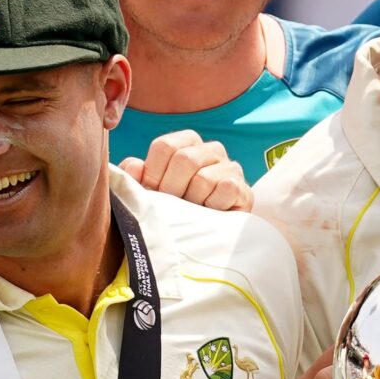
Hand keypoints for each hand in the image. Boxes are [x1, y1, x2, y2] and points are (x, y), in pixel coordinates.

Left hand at [122, 132, 250, 210]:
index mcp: (186, 142)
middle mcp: (211, 149)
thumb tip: (135, 167)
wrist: (206, 236)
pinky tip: (210, 212)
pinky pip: (225, 188)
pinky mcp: (244, 188)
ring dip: (193, 201)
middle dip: (172, 189)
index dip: (154, 173)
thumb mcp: (150, 191)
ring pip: (204, 178)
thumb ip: (135, 177)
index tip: (154, 192)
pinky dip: (213, 205)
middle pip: (185, 159)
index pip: (165, 146)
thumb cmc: (174, 207)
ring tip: (192, 210)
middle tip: (173, 205)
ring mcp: (230, 167)